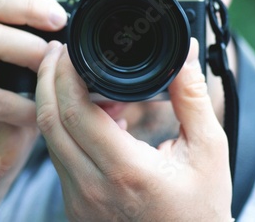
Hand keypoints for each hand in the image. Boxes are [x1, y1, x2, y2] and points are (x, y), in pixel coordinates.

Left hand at [36, 38, 232, 220]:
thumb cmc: (200, 209)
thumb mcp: (208, 150)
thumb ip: (192, 98)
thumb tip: (183, 55)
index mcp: (126, 171)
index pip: (74, 112)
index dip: (63, 74)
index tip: (68, 50)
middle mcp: (93, 189)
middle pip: (49, 122)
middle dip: (46, 79)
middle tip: (57, 53)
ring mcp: (80, 202)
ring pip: (50, 140)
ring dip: (56, 103)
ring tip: (83, 82)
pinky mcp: (76, 207)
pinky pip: (60, 159)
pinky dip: (67, 129)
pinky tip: (96, 117)